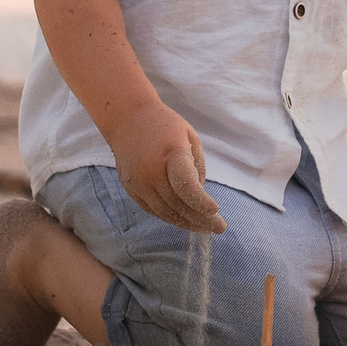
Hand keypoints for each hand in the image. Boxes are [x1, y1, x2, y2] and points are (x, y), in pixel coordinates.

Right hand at [108, 101, 226, 233]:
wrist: (127, 118)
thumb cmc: (165, 126)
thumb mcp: (190, 137)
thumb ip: (197, 167)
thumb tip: (199, 197)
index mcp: (170, 153)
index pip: (185, 185)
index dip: (200, 201)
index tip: (216, 210)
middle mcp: (150, 170)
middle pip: (176, 203)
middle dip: (200, 218)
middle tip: (219, 227)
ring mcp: (137, 181)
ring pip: (164, 211)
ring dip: (186, 223)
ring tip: (204, 227)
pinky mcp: (130, 188)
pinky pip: (151, 209)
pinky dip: (169, 217)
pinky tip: (184, 220)